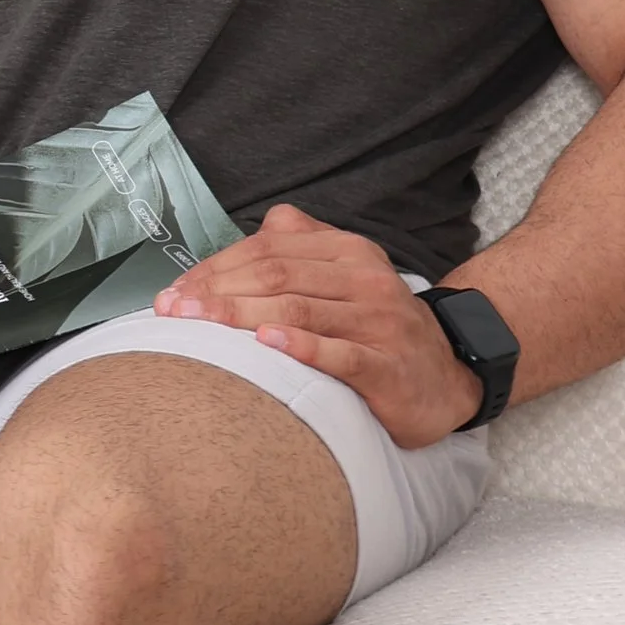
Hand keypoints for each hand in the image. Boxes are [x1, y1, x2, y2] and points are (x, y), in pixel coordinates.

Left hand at [154, 204, 483, 448]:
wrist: (450, 374)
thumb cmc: (377, 326)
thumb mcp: (343, 275)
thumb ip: (294, 252)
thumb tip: (227, 254)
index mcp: (346, 251)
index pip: (266, 250)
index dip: (215, 268)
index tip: (175, 292)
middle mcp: (363, 279)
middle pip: (276, 277)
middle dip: (217, 292)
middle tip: (174, 312)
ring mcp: (379, 322)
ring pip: (299, 311)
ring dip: (241, 316)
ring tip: (201, 325)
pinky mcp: (389, 367)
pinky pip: (340, 353)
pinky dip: (300, 347)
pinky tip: (266, 345)